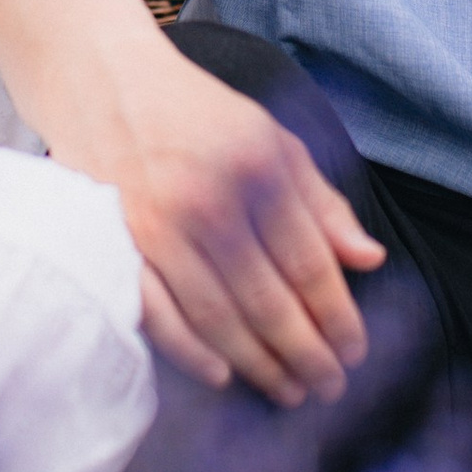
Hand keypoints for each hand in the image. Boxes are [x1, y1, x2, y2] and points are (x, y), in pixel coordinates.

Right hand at [83, 46, 387, 407]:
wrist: (101, 81)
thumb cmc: (196, 115)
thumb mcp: (273, 140)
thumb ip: (323, 203)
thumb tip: (370, 260)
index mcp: (258, 169)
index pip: (310, 264)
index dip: (338, 317)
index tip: (356, 352)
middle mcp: (208, 200)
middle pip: (269, 300)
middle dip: (307, 354)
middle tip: (329, 387)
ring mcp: (155, 226)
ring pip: (218, 317)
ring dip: (259, 364)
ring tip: (289, 391)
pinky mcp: (112, 244)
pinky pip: (156, 314)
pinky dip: (189, 352)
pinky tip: (222, 376)